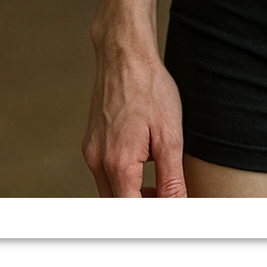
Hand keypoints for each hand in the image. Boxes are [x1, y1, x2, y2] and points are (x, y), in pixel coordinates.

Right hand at [83, 50, 187, 197]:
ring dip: (131, 192)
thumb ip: (171, 178)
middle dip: (141, 204)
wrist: (125, 54)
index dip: (151, 212)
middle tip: (166, 195)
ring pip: (109, 190)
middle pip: (117, 204)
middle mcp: (98, 162)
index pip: (131, 211)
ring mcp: (91, 151)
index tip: (169, 202)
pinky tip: (141, 159)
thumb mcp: (170, 135)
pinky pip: (104, 171)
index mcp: (118, 164)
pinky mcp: (90, 141)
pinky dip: (122, 175)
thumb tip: (176, 204)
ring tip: (157, 179)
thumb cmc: (149, 87)